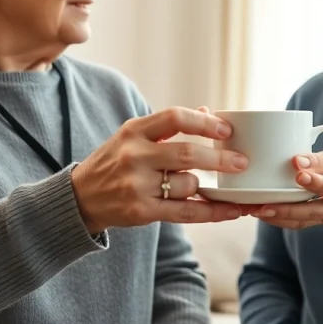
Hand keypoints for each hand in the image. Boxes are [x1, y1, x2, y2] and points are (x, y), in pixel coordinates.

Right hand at [71, 107, 247, 233]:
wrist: (80, 198)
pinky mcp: (141, 211)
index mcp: (133, 130)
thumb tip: (208, 111)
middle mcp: (134, 155)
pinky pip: (186, 212)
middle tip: (242, 162)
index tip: (227, 130)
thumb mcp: (134, 136)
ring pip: (187, 184)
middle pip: (186, 153)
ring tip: (216, 188)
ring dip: (206, 187)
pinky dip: (213, 212)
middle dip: (219, 158)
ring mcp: (136, 185)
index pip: (174, 118)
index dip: (205, 122)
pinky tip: (231, 210)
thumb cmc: (115, 162)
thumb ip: (169, 126)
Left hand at [251, 140, 322, 228]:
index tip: (299, 174)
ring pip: (301, 222)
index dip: (316, 184)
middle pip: (312, 213)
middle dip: (285, 210)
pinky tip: (260, 210)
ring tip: (253, 209)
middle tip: (261, 205)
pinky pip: (298, 222)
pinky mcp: (320, 217)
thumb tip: (299, 159)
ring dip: (277, 217)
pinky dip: (279, 218)